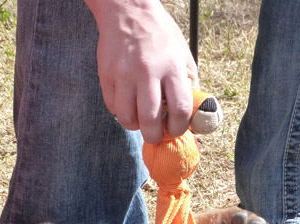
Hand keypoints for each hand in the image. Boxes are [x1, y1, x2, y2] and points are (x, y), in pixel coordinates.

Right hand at [86, 0, 197, 142]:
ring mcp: (124, 73)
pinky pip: (112, 106)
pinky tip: (128, 104)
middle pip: (150, 120)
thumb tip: (193, 116)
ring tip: (140, 120)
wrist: (128, 10)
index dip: (179, 127)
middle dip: (155, 135)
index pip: (180, 109)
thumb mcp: (183, 56)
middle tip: (156, 134)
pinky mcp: (106, 74)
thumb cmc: (161, 37)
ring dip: (135, 126)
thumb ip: (189, 85)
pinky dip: (121, 112)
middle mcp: (147, 71)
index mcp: (172, 67)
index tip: (176, 129)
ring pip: (127, 117)